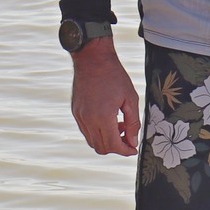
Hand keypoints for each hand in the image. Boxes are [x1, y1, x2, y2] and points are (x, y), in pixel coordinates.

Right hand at [70, 38, 139, 155]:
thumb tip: (132, 141)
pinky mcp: (76, 112)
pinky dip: (98, 132)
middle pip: (101, 148)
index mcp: (102, 116)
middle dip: (116, 148)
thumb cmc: (114, 75)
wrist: (93, 59)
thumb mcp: (130, 99)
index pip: (113, 145)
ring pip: (92, 142)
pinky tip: (109, 120)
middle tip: (128, 139)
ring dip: (106, 140)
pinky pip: (86, 131)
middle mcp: (88, 119)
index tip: (133, 149)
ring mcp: (79, 116)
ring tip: (119, 126)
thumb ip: (133, 123)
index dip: (125, 151)